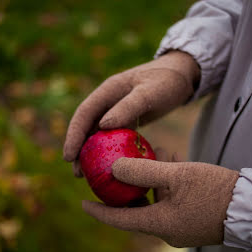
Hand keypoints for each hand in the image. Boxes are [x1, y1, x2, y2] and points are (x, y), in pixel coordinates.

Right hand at [63, 51, 199, 175]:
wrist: (182, 75)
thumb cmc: (167, 80)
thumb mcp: (149, 92)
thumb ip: (128, 107)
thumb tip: (102, 126)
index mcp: (108, 90)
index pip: (84, 114)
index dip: (73, 136)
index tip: (68, 157)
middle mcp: (108, 101)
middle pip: (87, 127)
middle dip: (79, 150)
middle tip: (78, 174)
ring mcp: (116, 111)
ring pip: (98, 134)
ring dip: (92, 154)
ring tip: (89, 176)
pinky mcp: (127, 119)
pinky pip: (114, 138)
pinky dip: (109, 152)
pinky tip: (111, 168)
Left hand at [82, 152, 238, 247]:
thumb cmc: (214, 190)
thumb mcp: (177, 175)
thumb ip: (143, 170)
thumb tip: (114, 167)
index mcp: (159, 223)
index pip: (119, 220)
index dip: (98, 211)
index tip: (83, 202)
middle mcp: (167, 229)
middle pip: (137, 208)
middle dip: (128, 187)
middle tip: (118, 168)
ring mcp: (181, 226)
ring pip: (156, 199)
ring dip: (151, 178)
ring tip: (153, 152)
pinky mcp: (193, 219)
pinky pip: (171, 200)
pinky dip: (167, 182)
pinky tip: (171, 159)